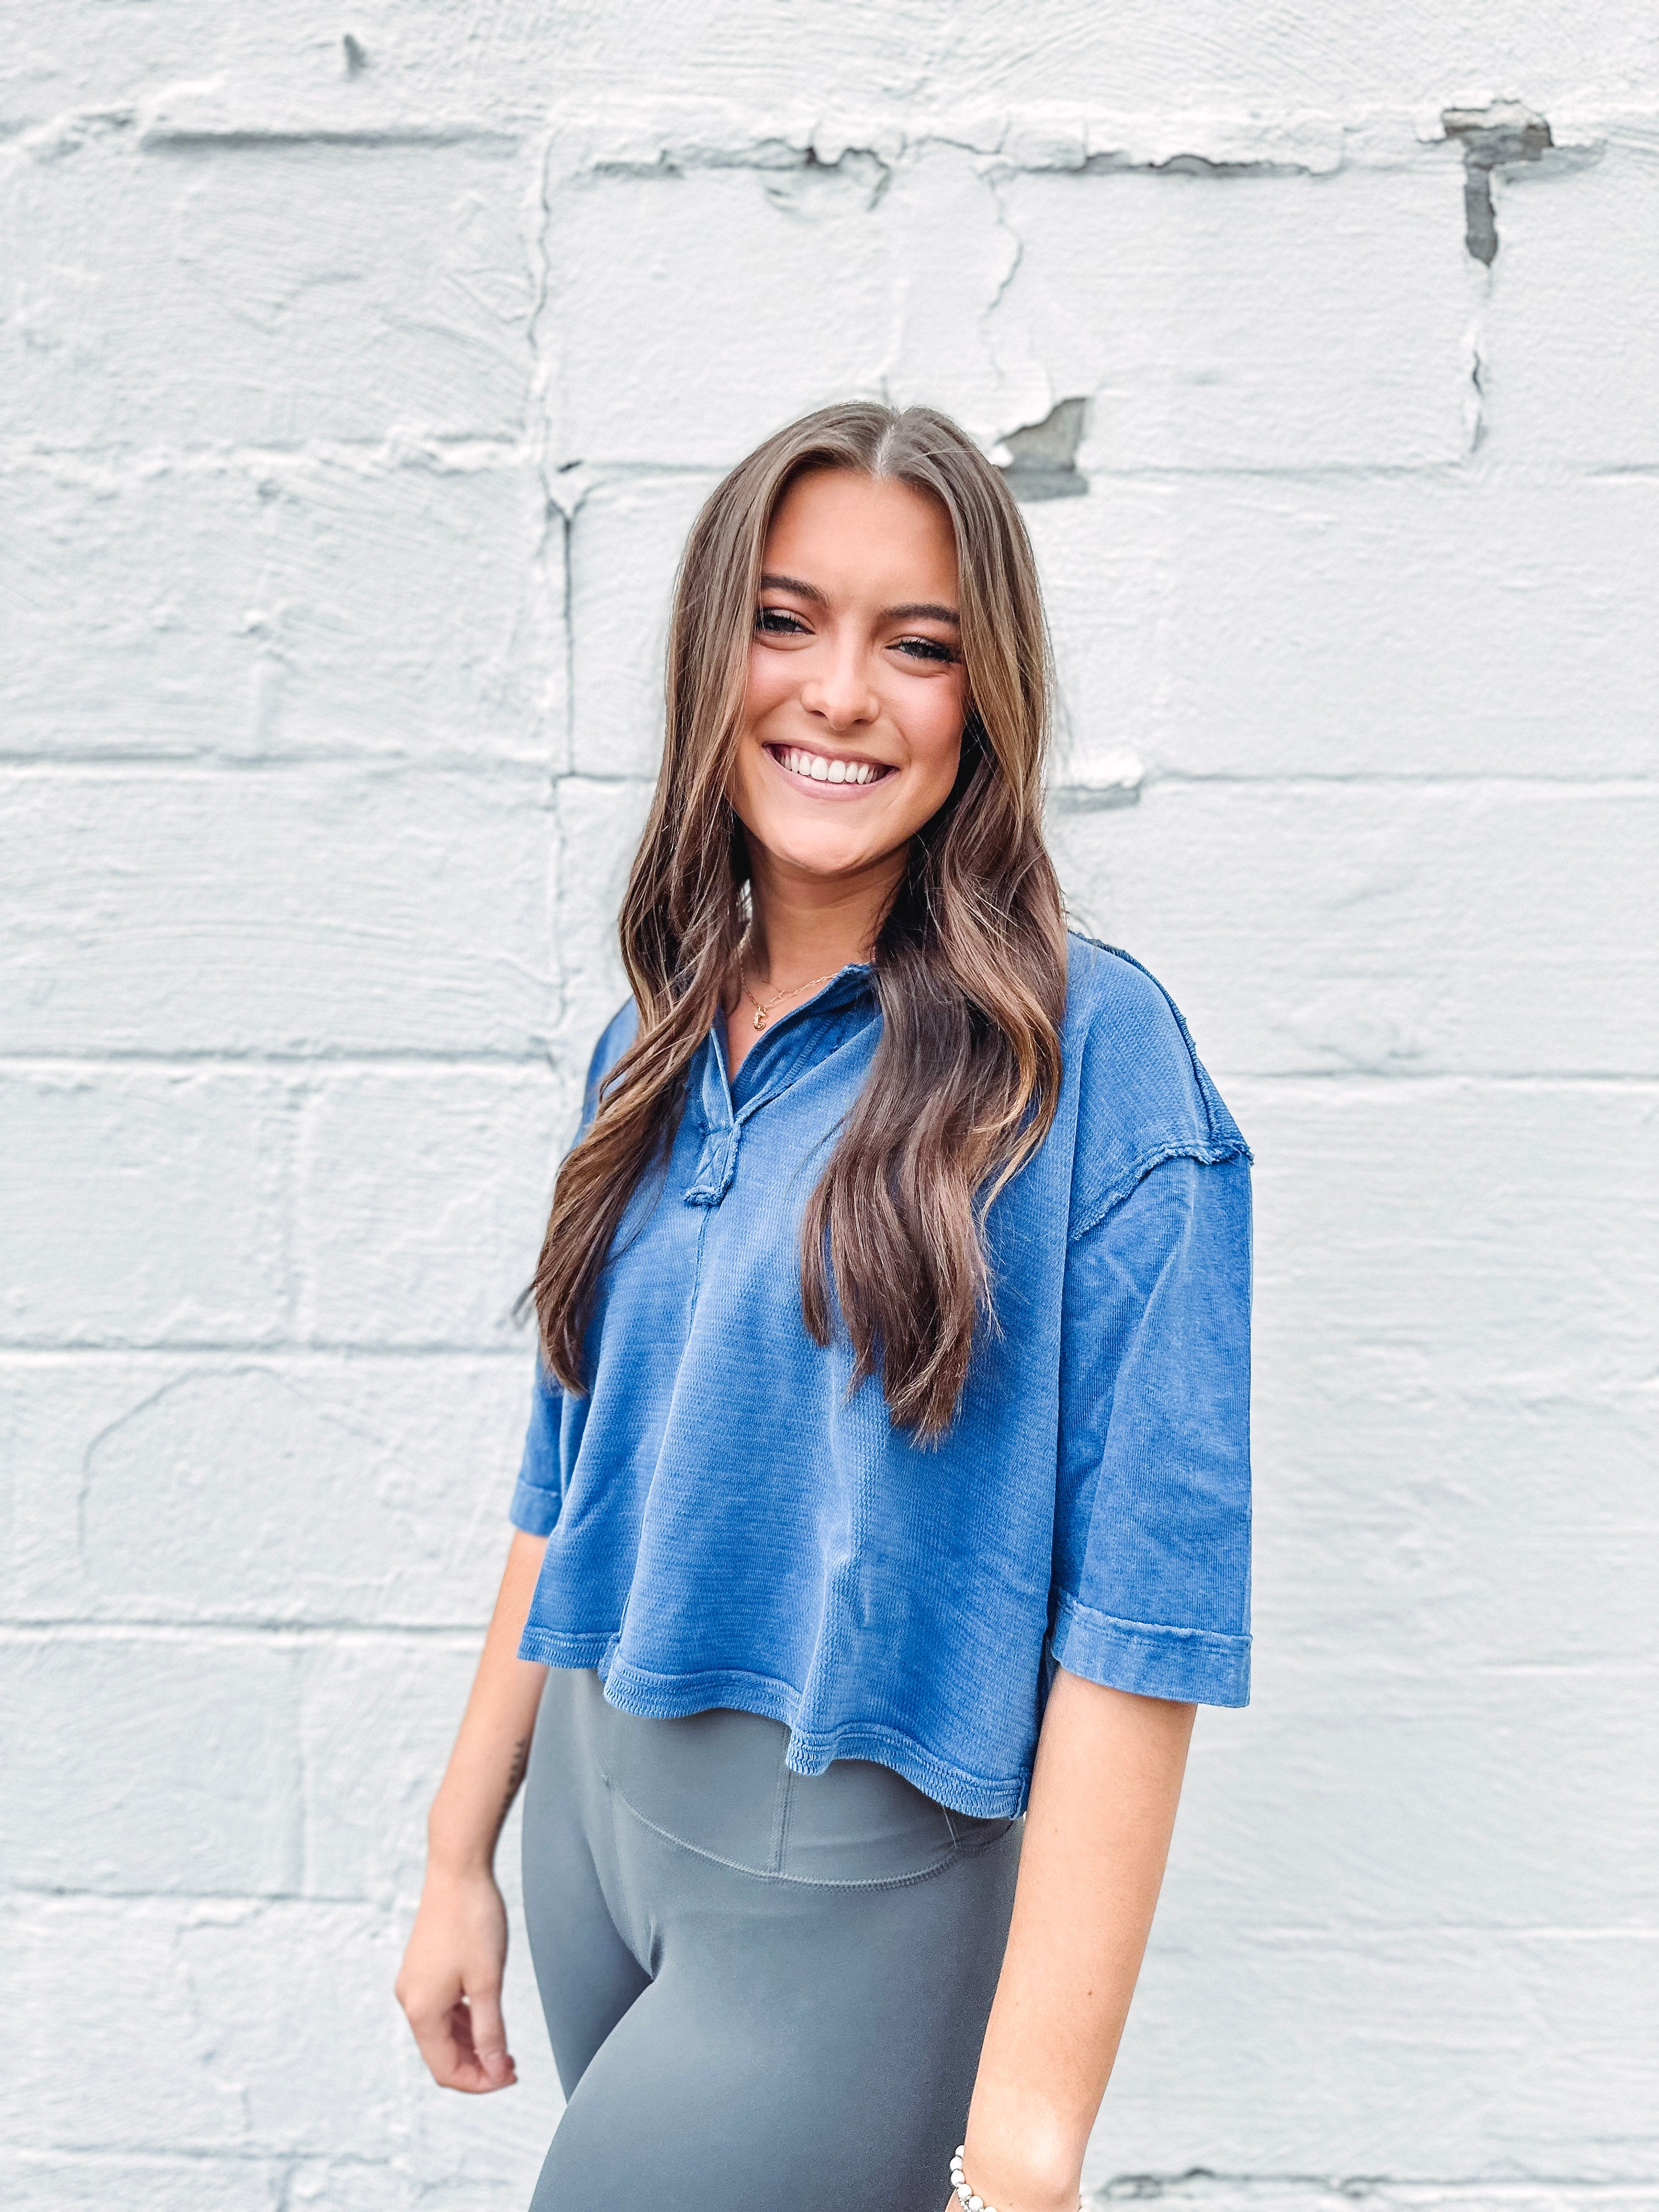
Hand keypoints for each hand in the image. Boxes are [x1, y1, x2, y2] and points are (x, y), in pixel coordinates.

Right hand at [395, 1862, 517, 2091]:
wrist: (457, 1869)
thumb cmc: (474, 1921)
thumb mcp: (488, 1981)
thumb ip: (490, 2030)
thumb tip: (495, 2071)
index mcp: (421, 2011)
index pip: (446, 2070)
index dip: (479, 2082)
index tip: (511, 2076)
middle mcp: (410, 2001)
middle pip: (441, 2055)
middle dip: (476, 2066)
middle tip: (512, 2065)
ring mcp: (414, 1984)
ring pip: (441, 2033)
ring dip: (471, 2045)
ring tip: (504, 2045)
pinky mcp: (422, 1968)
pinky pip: (440, 2010)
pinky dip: (462, 2022)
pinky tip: (486, 2017)